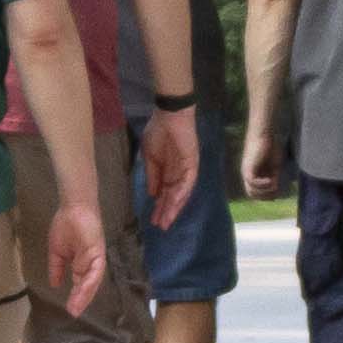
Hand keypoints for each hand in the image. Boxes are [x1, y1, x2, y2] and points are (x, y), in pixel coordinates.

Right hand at [45, 198, 108, 315]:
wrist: (72, 208)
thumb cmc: (65, 226)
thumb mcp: (57, 252)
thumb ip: (57, 268)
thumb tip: (54, 284)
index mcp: (81, 264)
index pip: (79, 284)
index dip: (75, 297)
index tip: (69, 309)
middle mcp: (90, 264)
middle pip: (88, 286)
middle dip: (81, 300)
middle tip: (73, 313)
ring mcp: (96, 259)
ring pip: (93, 281)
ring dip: (85, 294)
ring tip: (76, 306)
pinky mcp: (99, 252)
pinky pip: (96, 269)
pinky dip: (90, 280)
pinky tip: (83, 290)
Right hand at [140, 109, 200, 229]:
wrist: (168, 115)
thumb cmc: (158, 132)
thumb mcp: (150, 157)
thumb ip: (153, 176)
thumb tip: (153, 195)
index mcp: (168, 172)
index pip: (165, 194)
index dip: (160, 207)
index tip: (153, 220)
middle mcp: (178, 174)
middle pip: (174, 197)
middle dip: (167, 212)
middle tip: (161, 227)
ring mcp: (187, 169)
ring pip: (182, 193)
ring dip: (175, 206)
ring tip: (167, 220)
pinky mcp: (192, 163)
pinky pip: (188, 181)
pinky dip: (181, 192)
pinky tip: (174, 202)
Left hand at [241, 127, 288, 200]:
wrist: (264, 134)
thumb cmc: (271, 147)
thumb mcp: (274, 166)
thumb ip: (273, 178)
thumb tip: (275, 190)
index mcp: (254, 175)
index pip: (255, 193)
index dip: (266, 196)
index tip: (277, 192)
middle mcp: (248, 175)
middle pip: (252, 194)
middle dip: (265, 196)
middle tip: (276, 191)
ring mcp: (247, 172)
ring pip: (251, 191)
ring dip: (264, 192)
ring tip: (274, 184)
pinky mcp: (248, 168)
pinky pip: (252, 182)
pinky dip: (262, 184)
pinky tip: (271, 180)